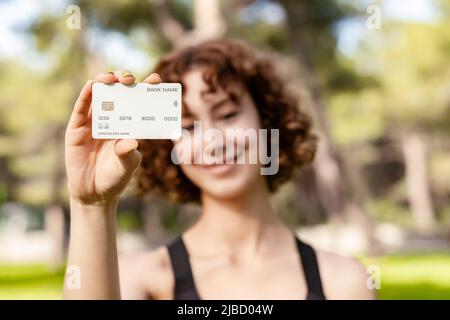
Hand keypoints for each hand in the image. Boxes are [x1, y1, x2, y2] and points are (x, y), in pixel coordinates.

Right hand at [65, 70, 161, 205]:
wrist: (95, 193)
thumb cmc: (116, 177)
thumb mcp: (127, 165)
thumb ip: (129, 153)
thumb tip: (131, 141)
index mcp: (129, 124)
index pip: (139, 101)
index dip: (147, 88)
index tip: (156, 80)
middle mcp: (112, 118)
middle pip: (119, 91)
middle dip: (125, 80)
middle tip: (131, 80)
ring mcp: (94, 122)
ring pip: (99, 94)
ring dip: (105, 81)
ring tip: (111, 78)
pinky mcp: (77, 128)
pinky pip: (81, 108)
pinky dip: (86, 95)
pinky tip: (92, 85)